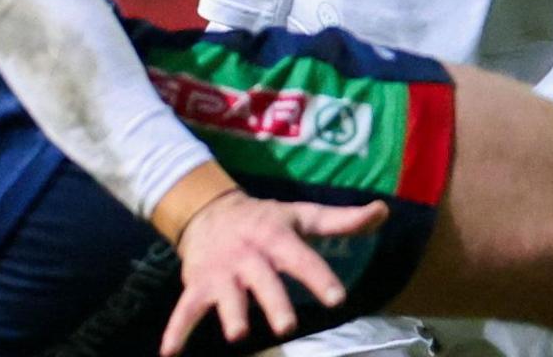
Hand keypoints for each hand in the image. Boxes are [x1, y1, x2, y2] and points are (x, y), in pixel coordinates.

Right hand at [160, 191, 390, 354]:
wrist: (209, 211)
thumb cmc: (266, 220)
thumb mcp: (303, 216)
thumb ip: (342, 221)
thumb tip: (383, 211)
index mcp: (278, 237)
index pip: (302, 257)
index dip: (319, 276)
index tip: (338, 298)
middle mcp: (250, 255)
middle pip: (264, 279)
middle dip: (274, 302)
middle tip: (286, 327)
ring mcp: (222, 272)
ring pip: (227, 295)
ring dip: (232, 313)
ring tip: (238, 333)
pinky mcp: (198, 286)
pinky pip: (185, 310)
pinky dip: (176, 331)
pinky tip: (169, 353)